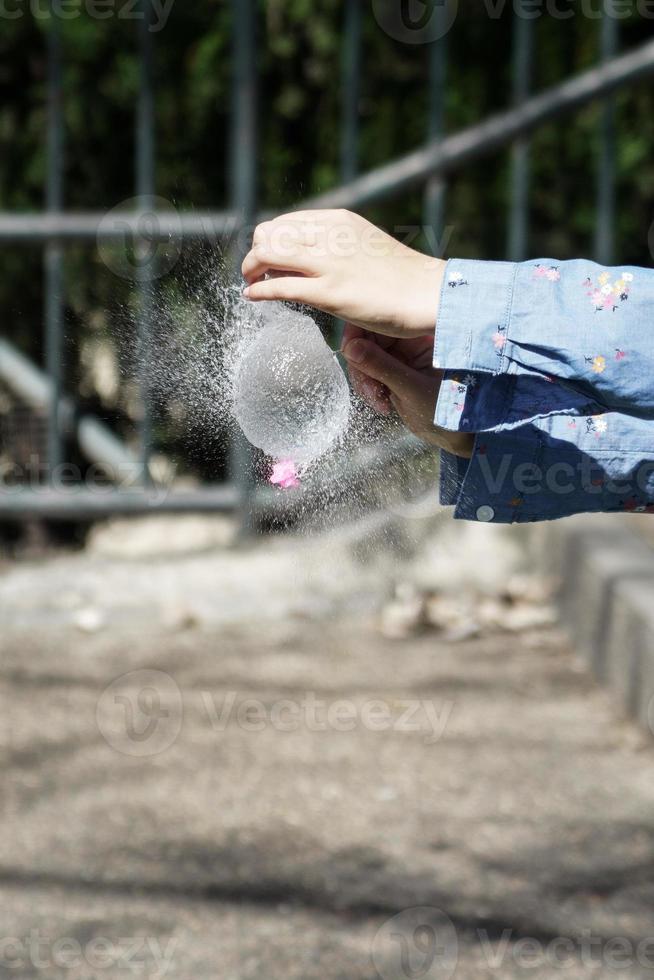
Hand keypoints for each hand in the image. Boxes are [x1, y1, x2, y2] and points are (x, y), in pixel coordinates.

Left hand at [242, 209, 445, 339]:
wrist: (428, 294)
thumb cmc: (401, 276)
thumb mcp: (365, 244)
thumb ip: (338, 245)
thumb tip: (312, 255)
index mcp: (338, 221)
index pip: (284, 222)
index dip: (268, 240)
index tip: (266, 257)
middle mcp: (330, 236)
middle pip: (270, 234)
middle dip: (255, 253)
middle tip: (254, 271)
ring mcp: (329, 264)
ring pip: (268, 255)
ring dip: (250, 269)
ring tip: (250, 282)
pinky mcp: (330, 293)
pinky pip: (280, 287)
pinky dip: (259, 291)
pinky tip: (253, 296)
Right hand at [342, 324, 474, 457]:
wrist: (453, 434)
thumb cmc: (446, 409)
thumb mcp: (412, 388)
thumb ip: (381, 367)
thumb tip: (349, 348)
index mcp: (421, 333)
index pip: (381, 320)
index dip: (360, 332)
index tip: (350, 352)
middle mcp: (410, 340)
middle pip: (368, 339)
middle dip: (362, 365)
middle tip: (369, 390)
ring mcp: (401, 356)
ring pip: (365, 358)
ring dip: (365, 380)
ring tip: (379, 401)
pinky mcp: (394, 371)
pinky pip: (370, 373)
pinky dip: (369, 388)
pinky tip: (382, 404)